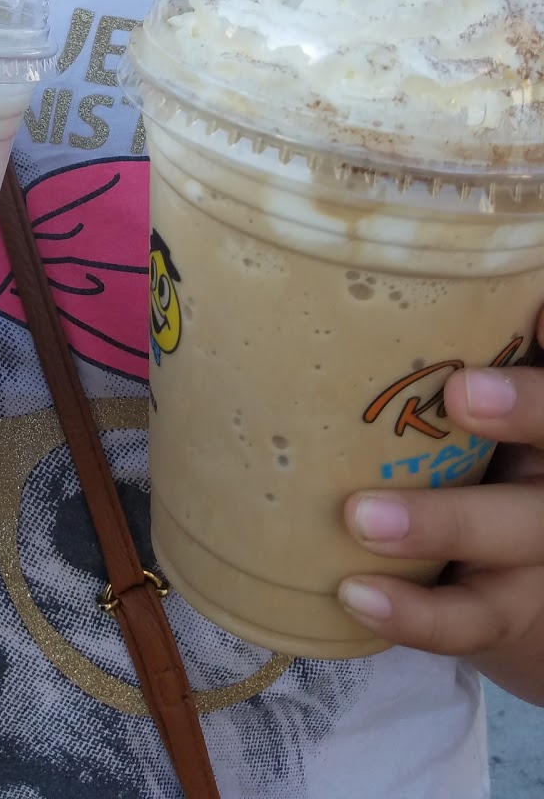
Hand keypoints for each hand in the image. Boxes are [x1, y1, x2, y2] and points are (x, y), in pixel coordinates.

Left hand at [338, 315, 543, 696]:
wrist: (512, 589)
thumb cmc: (470, 456)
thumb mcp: (479, 403)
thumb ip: (457, 347)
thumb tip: (388, 262)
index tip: (542, 312)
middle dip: (530, 412)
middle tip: (463, 393)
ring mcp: (541, 548)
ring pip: (519, 535)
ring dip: (443, 524)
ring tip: (361, 518)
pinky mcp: (510, 612)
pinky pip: (470, 617)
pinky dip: (414, 612)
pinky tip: (355, 594)